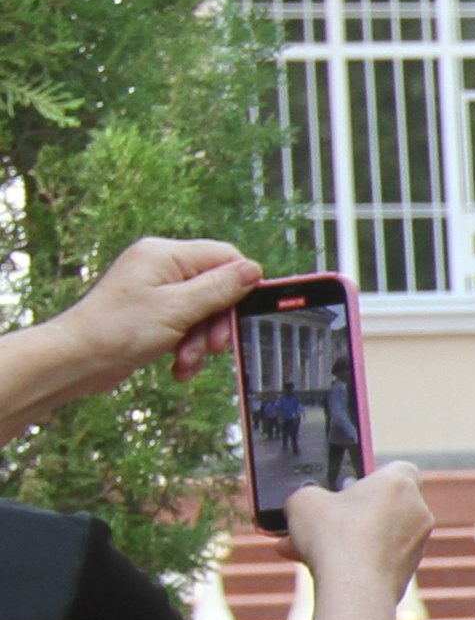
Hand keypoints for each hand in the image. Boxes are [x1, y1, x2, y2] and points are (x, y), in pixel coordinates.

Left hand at [60, 237, 263, 394]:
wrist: (76, 360)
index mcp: (165, 255)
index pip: (224, 257)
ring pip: (203, 312)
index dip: (240, 285)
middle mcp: (160, 268)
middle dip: (217, 323)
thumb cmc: (115, 330)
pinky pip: (186, 326)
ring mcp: (155, 291)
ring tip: (187, 360)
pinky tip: (178, 364)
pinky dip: (187, 347)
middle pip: (216, 288)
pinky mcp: (152, 314)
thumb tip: (253, 270)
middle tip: (215, 346)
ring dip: (201, 341)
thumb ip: (220, 288)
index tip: (244, 313)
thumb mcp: (178, 308)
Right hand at [283, 462, 435, 609]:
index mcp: (399, 485)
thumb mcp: (303, 501)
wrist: (354, 589)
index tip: (349, 487)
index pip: (399, 469)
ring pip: (376, 536)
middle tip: (320, 522)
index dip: (374, 476)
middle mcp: (417, 512)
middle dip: (351, 514)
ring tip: (304, 550)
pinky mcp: (409, 573)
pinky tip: (318, 569)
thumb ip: (308, 495)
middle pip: (383, 506)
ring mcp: (417, 544)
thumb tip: (308, 505)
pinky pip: (377, 560)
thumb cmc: (334, 536)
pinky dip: (353, 562)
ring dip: (345, 541)